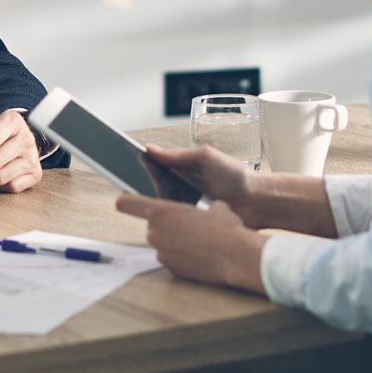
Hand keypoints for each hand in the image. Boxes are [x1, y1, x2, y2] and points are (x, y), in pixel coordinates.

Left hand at [116, 195, 266, 293]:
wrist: (235, 255)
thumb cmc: (224, 227)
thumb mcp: (214, 206)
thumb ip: (199, 207)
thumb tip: (208, 209)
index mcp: (161, 212)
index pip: (128, 204)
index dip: (125, 201)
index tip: (121, 200)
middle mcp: (155, 233)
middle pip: (153, 225)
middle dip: (168, 225)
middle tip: (191, 225)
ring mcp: (162, 253)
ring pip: (165, 243)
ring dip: (177, 241)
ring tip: (201, 241)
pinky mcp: (172, 270)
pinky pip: (173, 258)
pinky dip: (183, 256)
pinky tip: (202, 254)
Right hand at [146, 144, 336, 236]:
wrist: (256, 203)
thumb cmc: (234, 176)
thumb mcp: (205, 158)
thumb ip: (178, 156)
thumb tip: (149, 149)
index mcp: (180, 168)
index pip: (151, 166)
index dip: (135, 164)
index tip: (115, 160)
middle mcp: (178, 187)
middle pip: (151, 188)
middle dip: (142, 186)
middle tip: (132, 185)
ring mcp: (184, 206)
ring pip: (160, 207)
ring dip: (155, 206)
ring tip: (147, 203)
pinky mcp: (190, 224)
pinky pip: (173, 223)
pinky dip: (168, 221)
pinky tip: (163, 221)